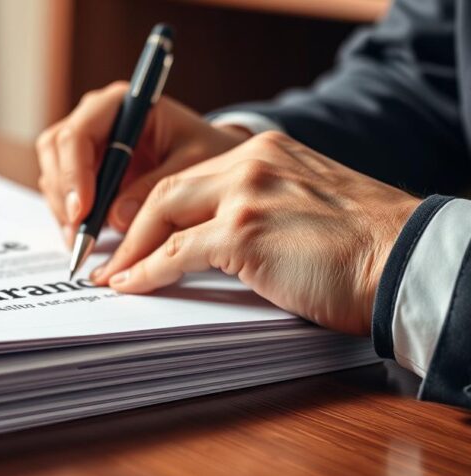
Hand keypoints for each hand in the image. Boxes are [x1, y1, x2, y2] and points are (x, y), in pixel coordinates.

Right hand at [35, 83, 249, 243]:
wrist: (208, 155)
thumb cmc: (202, 150)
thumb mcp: (191, 165)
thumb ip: (154, 187)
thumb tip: (115, 218)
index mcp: (120, 102)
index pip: (79, 133)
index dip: (74, 173)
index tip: (84, 211)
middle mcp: (94, 117)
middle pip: (54, 149)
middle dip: (63, 193)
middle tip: (80, 233)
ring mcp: (83, 142)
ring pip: (51, 171)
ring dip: (62, 208)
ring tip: (83, 241)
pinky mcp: (80, 167)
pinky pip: (59, 190)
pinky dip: (67, 216)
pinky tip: (83, 237)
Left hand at [91, 131, 420, 335]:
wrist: (405, 260)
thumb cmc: (362, 248)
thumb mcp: (304, 207)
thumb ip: (259, 210)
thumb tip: (213, 245)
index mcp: (266, 153)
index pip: (191, 176)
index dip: (154, 208)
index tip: (133, 232)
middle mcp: (252, 162)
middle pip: (166, 189)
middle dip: (129, 226)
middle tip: (108, 255)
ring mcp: (246, 193)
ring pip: (162, 215)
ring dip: (129, 250)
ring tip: (110, 275)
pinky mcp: (243, 230)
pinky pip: (175, 252)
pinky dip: (145, 271)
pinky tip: (129, 285)